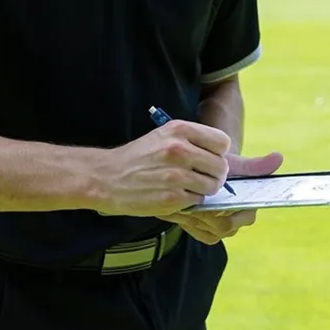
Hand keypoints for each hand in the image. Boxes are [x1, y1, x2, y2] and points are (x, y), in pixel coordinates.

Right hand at [91, 119, 231, 216]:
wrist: (106, 177)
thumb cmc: (138, 156)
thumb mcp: (163, 135)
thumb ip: (193, 139)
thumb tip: (222, 153)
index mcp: (180, 129)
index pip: (222, 142)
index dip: (218, 152)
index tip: (208, 158)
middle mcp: (180, 150)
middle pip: (221, 166)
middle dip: (214, 173)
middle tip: (201, 176)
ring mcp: (176, 175)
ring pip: (212, 185)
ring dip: (204, 189)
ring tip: (189, 186)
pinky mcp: (172, 197)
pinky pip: (198, 200)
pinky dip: (191, 200)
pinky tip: (177, 195)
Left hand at [157, 150, 283, 243]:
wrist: (205, 174)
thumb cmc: (220, 169)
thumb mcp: (235, 166)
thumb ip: (255, 165)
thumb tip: (279, 157)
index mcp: (249, 207)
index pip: (246, 215)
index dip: (231, 210)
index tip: (217, 198)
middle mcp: (238, 222)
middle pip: (225, 226)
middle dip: (209, 212)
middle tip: (196, 196)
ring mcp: (222, 230)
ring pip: (210, 230)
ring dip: (197, 215)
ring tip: (187, 199)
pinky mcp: (207, 234)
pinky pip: (199, 233)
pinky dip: (190, 221)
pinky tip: (184, 207)